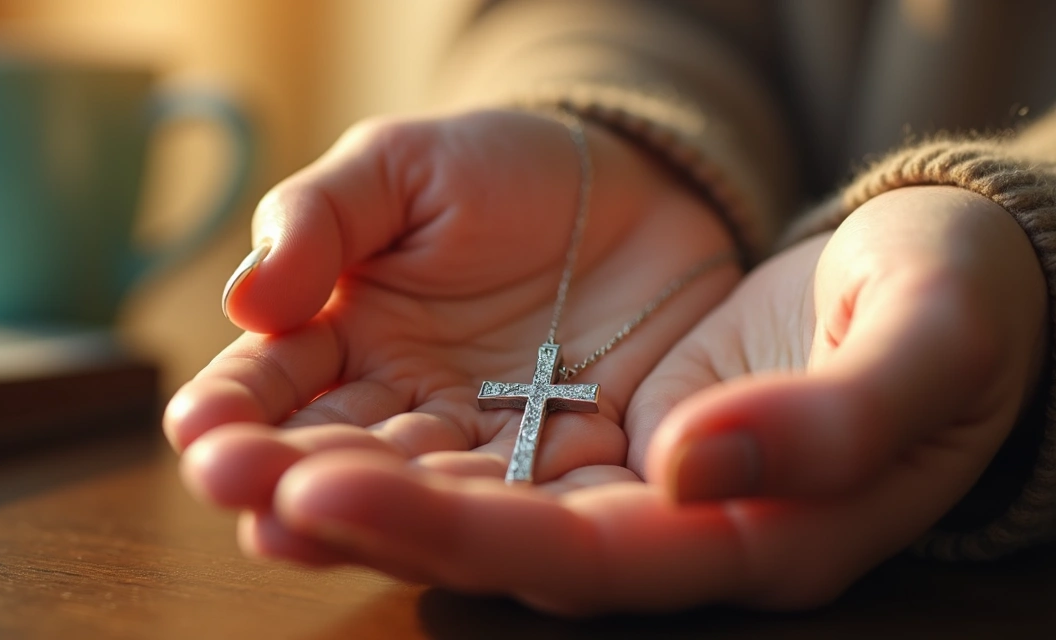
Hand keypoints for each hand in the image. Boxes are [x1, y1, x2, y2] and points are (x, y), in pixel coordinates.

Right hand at [164, 110, 736, 567]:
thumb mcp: (400, 166)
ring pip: (421, 489)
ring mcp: (488, 440)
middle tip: (232, 484)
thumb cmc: (501, 170)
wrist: (634, 186)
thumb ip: (318, 217)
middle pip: (338, 453)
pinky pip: (532, 491)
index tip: (196, 426)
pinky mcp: (574, 457)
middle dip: (283, 471)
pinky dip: (488, 512)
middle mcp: (407, 406)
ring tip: (306, 517)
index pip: (275, 383)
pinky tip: (447, 521)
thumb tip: (245, 300)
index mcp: (349, 338)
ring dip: (369, 507)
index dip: (233, 407)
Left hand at [206, 185, 1044, 614]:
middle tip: (225, 470)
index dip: (443, 533)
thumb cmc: (953, 305)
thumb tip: (686, 472)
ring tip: (220, 444)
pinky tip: (297, 405)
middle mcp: (660, 525)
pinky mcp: (589, 418)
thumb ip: (825, 424)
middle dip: (349, 508)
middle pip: (483, 537)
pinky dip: (384, 420)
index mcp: (746, 540)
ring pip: (458, 486)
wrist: (938, 269)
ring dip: (338, 468)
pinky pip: (473, 431)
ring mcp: (617, 473)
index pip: (573, 560)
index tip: (320, 489)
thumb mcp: (924, 344)